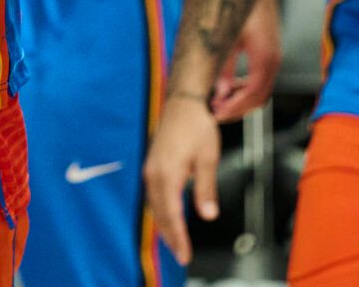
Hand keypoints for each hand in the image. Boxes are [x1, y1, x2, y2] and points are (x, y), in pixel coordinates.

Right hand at [143, 91, 220, 266]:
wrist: (182, 103)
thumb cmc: (197, 126)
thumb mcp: (207, 158)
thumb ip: (205, 188)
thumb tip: (208, 214)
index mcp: (168, 174)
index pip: (172, 214)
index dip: (179, 237)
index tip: (185, 254)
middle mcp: (154, 174)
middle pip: (160, 214)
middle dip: (170, 236)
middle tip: (181, 255)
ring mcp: (150, 170)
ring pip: (154, 206)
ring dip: (164, 225)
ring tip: (175, 242)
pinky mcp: (151, 166)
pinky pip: (153, 196)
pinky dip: (160, 211)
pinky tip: (168, 217)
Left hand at [211, 0, 281, 120]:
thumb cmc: (241, 6)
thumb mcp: (226, 37)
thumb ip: (223, 67)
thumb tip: (219, 92)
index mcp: (264, 58)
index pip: (251, 94)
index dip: (234, 107)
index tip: (217, 113)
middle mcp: (273, 60)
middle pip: (259, 98)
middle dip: (238, 109)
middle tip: (216, 112)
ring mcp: (274, 58)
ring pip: (262, 92)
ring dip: (242, 101)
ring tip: (221, 102)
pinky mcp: (271, 54)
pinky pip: (262, 81)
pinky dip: (247, 90)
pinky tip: (231, 88)